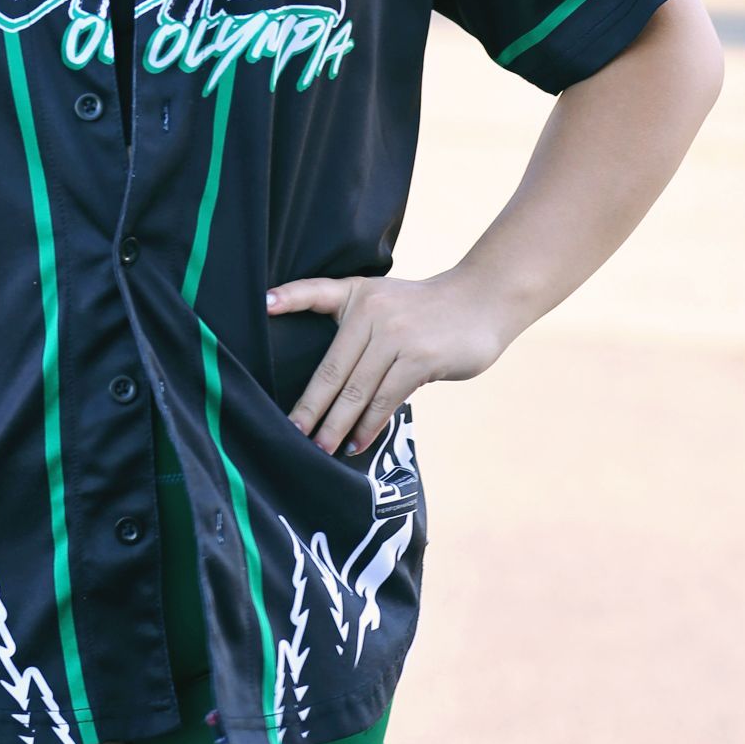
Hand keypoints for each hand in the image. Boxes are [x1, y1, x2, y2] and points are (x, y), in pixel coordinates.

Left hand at [266, 268, 507, 457]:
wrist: (480, 301)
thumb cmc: (423, 308)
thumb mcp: (383, 299)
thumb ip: (355, 324)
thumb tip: (328, 382)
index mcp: (357, 295)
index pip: (315, 294)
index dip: (289, 299)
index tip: (264, 307)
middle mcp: (372, 312)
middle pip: (332, 367)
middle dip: (310, 406)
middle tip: (291, 434)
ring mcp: (397, 336)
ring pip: (358, 390)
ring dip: (338, 424)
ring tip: (322, 448)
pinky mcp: (420, 358)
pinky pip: (386, 399)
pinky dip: (370, 425)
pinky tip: (358, 442)